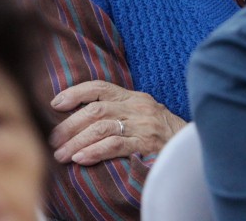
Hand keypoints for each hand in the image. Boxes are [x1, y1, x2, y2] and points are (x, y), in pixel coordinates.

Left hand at [49, 80, 186, 165]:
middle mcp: (138, 107)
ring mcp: (143, 126)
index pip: (100, 87)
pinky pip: (115, 146)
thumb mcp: (142, 115)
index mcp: (134, 97)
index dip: (75, 93)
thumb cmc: (163, 134)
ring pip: (102, 128)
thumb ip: (119, 111)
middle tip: (53, 141)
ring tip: (61, 155)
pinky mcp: (147, 145)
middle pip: (96, 110)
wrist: (192, 150)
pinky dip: (94, 152)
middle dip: (69, 126)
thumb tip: (81, 117)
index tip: (55, 104)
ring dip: (76, 142)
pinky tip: (81, 159)